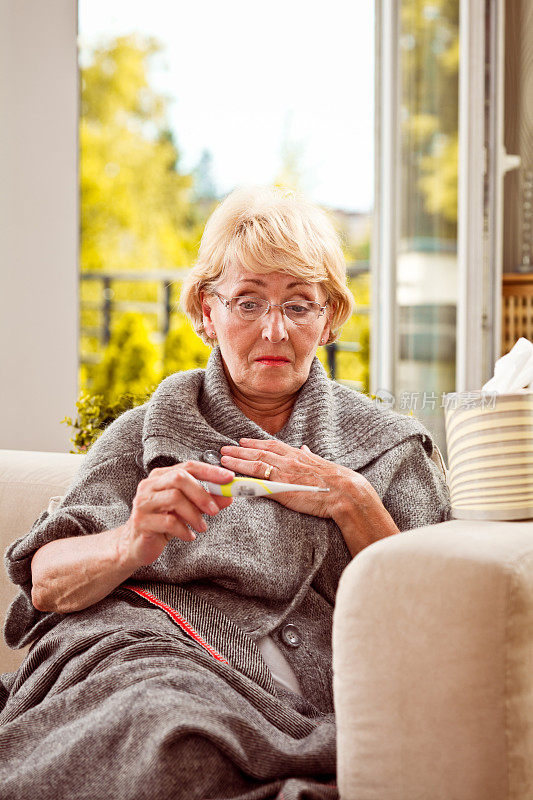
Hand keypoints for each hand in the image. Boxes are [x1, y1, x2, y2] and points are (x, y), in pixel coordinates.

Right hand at [121, 462, 234, 566]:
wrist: (137, 544)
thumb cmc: (163, 522)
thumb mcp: (188, 510)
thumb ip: (207, 501)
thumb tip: (228, 496)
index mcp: (162, 476)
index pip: (189, 466)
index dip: (210, 471)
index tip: (229, 479)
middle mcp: (150, 485)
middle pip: (179, 478)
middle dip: (202, 494)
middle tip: (214, 510)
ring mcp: (143, 502)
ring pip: (174, 498)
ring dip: (194, 514)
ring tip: (202, 527)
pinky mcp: (141, 521)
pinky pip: (168, 522)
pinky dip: (184, 530)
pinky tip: (189, 536)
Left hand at [219, 438, 357, 518]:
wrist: (345, 493)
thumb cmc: (337, 481)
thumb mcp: (322, 463)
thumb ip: (310, 455)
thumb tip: (305, 448)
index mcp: (298, 455)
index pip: (272, 445)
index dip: (255, 442)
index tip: (242, 441)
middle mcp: (289, 461)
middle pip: (259, 452)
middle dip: (240, 450)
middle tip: (224, 448)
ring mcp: (284, 474)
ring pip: (255, 464)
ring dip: (238, 461)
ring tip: (224, 459)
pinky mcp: (282, 489)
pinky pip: (259, 483)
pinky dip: (245, 480)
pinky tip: (235, 480)